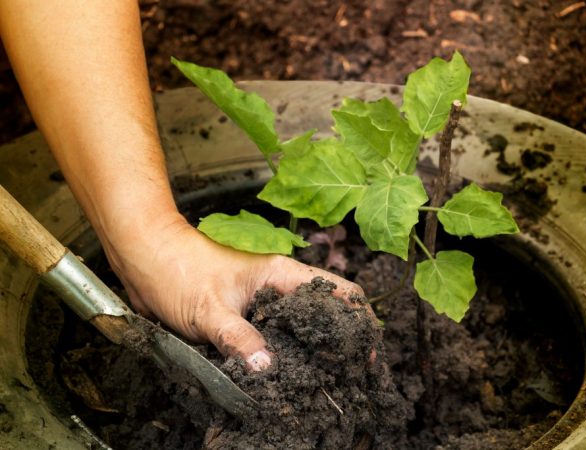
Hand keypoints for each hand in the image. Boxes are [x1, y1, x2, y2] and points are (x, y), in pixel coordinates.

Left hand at [103, 212, 363, 370]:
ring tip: (323, 381)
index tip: (365, 352)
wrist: (147, 260)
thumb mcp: (210, 309)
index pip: (338, 290)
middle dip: (340, 341)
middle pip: (326, 312)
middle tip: (348, 375)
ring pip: (301, 327)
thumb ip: (238, 338)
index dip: (358, 318)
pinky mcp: (248, 317)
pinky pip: (276, 337)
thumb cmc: (179, 271)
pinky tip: (286, 376)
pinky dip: (286, 354)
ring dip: (313, 351)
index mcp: (282, 275)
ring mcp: (264, 303)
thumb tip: (267, 369)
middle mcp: (279, 288)